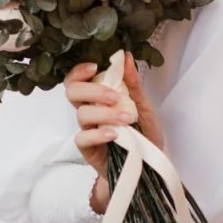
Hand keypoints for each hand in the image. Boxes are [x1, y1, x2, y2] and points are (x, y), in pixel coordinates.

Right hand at [64, 53, 164, 177]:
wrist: (149, 166)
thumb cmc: (144, 133)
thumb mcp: (143, 105)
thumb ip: (133, 84)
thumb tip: (126, 57)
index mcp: (98, 96)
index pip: (77, 79)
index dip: (79, 71)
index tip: (95, 66)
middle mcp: (89, 110)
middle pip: (72, 92)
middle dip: (92, 90)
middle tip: (114, 96)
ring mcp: (87, 130)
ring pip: (81, 114)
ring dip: (104, 113)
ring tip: (126, 119)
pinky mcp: (88, 149)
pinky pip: (82, 138)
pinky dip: (97, 134)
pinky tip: (113, 134)